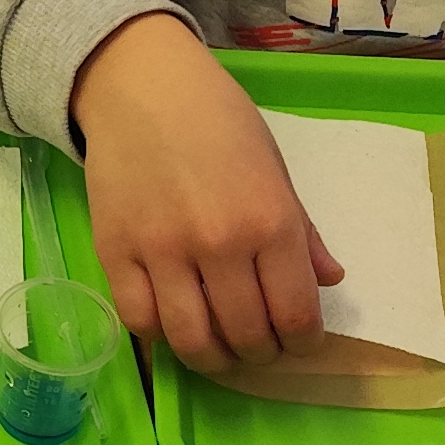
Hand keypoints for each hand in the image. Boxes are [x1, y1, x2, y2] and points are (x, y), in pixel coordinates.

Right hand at [69, 13, 340, 372]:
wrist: (142, 85)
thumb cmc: (219, 121)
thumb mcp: (275, 169)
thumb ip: (302, 233)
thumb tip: (329, 282)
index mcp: (270, 221)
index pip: (295, 315)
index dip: (303, 344)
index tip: (300, 343)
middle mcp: (219, 244)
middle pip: (246, 336)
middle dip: (260, 354)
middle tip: (260, 348)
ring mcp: (162, 251)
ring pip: (192, 340)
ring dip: (212, 359)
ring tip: (219, 351)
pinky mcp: (115, 252)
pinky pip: (139, 320)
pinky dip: (160, 337)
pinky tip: (173, 326)